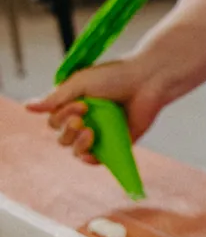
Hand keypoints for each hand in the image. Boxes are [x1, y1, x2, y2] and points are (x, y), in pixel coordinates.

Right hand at [27, 54, 170, 161]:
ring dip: (77, 143)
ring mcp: (101, 134)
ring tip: (90, 132)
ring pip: (76, 149)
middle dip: (68, 130)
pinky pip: (98, 159)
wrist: (146, 82)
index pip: (53, 121)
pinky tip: (90, 153)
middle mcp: (85, 120)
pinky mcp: (117, 144)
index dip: (61, 117)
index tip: (81, 104)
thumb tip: (28, 107)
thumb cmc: (114, 77)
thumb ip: (56, 98)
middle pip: (62, 138)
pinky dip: (90, 159)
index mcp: (72, 105)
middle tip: (84, 117)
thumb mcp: (80, 83)